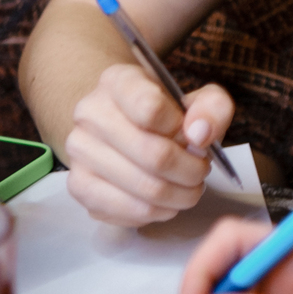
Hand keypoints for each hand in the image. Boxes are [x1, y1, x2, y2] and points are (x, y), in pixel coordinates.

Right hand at [62, 63, 233, 225]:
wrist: (127, 128)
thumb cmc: (166, 116)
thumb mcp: (198, 100)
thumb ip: (212, 108)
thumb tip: (200, 134)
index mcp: (117, 81)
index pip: (151, 109)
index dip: (183, 130)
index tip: (194, 136)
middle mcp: (90, 113)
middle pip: (154, 155)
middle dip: (191, 171)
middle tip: (201, 171)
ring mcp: (80, 151)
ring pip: (146, 188)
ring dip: (180, 195)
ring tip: (188, 187)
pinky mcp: (79, 186)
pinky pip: (130, 211)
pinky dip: (159, 211)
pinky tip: (167, 200)